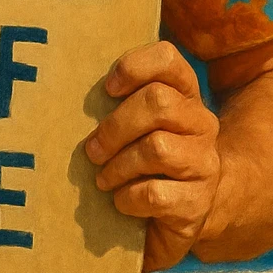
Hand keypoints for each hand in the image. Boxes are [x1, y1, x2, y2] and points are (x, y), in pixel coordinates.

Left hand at [84, 41, 220, 270]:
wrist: (179, 214)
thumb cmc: (145, 161)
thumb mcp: (136, 125)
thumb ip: (119, 103)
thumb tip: (67, 92)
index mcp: (185, 95)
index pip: (168, 59)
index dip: (134, 67)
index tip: (108, 89)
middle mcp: (202, 123)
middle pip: (159, 102)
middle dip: (115, 127)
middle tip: (92, 150)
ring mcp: (204, 163)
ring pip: (156, 148)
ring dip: (118, 165)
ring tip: (103, 178)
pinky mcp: (197, 202)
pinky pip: (154, 193)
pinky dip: (127, 198)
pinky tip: (121, 200)